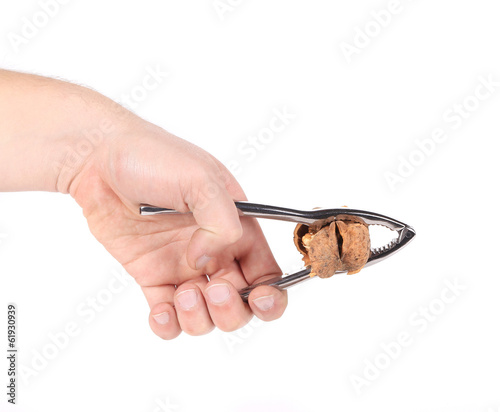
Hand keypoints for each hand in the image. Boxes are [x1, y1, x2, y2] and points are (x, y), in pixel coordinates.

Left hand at [69, 119, 287, 338]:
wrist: (100, 160)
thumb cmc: (155, 157)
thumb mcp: (201, 178)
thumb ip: (221, 222)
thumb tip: (205, 261)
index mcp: (237, 228)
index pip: (267, 272)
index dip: (271, 295)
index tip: (260, 299)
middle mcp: (215, 251)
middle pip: (241, 303)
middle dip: (231, 309)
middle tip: (211, 289)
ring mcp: (183, 266)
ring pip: (206, 316)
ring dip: (199, 318)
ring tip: (180, 293)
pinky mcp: (152, 275)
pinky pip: (167, 315)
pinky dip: (168, 325)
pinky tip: (161, 311)